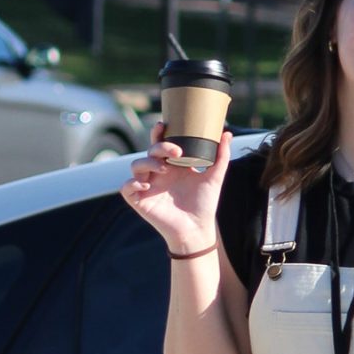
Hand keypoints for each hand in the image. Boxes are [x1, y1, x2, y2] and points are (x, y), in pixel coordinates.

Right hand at [121, 124, 232, 256]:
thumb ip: (221, 156)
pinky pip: (126, 188)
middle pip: (149, 152)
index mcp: (171, 166)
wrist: (198, 228)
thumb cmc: (204, 204)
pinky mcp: (140, 201)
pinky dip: (132, 183)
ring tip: (164, 169)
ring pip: (135, 166)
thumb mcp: (214, 177)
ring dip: (147, 163)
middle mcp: (157, 174)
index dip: (158, 133)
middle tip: (177, 153)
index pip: (160, 144)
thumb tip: (227, 133)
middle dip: (160, 147)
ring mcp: (148, 186)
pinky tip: (147, 185)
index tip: (164, 125)